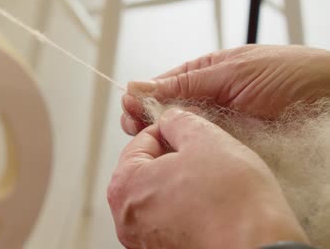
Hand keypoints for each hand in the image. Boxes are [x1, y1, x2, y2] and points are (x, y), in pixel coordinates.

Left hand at [108, 108, 308, 248]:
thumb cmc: (232, 201)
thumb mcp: (205, 139)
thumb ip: (179, 121)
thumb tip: (171, 119)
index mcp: (125, 185)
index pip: (141, 141)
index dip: (169, 128)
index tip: (190, 127)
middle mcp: (126, 217)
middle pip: (147, 169)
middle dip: (174, 155)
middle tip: (203, 151)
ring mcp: (143, 239)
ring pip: (159, 193)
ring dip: (180, 180)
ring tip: (211, 177)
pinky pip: (170, 218)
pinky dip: (186, 206)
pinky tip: (211, 202)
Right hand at [122, 45, 329, 134]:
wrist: (328, 98)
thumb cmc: (288, 73)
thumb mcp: (231, 72)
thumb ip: (185, 84)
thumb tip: (140, 85)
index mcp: (205, 75)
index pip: (163, 86)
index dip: (142, 96)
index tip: (127, 106)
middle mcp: (207, 102)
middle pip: (165, 112)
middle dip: (145, 118)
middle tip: (134, 125)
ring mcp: (216, 127)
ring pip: (179, 134)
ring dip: (160, 137)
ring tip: (147, 140)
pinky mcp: (227, 148)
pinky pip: (200, 151)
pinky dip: (183, 154)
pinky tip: (170, 155)